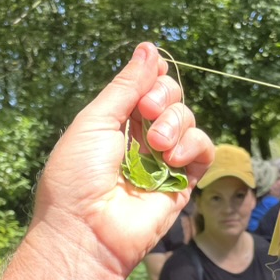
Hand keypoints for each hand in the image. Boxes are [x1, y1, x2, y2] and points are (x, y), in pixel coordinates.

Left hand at [29, 43, 213, 278]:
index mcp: (115, 122)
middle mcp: (141, 139)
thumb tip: (149, 49)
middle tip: (146, 113)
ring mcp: (163, 161)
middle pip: (171, 97)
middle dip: (163, 97)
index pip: (146, 85)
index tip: (147, 79)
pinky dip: (194, 145)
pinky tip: (174, 157)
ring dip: (176, 123)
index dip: (152, 76)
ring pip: (188, 120)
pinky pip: (203, 150)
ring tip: (158, 145)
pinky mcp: (183, 183)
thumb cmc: (76, 177)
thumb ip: (125, 87)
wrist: (86, 231)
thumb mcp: (94, 121)